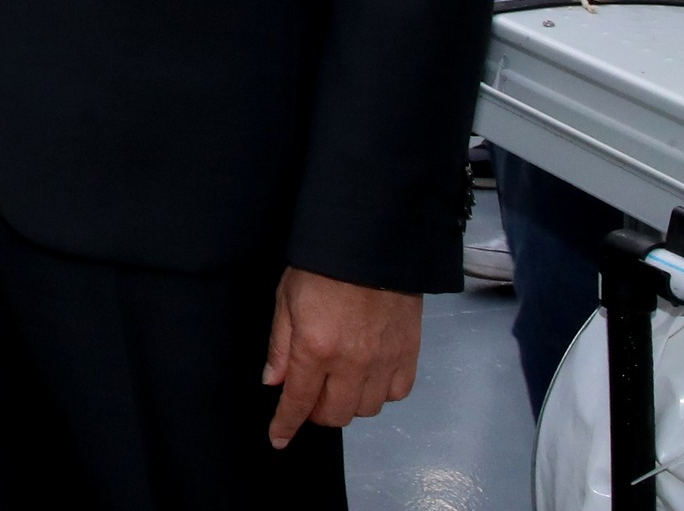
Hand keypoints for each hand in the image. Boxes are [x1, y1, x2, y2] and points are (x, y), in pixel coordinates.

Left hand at [262, 269, 419, 447]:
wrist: (372, 245)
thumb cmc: (323, 267)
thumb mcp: (286, 299)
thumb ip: (281, 346)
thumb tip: (274, 381)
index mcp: (317, 348)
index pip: (299, 401)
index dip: (286, 424)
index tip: (279, 438)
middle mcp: (352, 362)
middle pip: (335, 414)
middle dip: (317, 412)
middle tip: (309, 394)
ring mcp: (384, 361)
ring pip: (366, 409)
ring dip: (348, 403)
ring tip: (338, 382)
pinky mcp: (409, 354)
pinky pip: (396, 394)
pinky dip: (380, 392)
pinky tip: (368, 376)